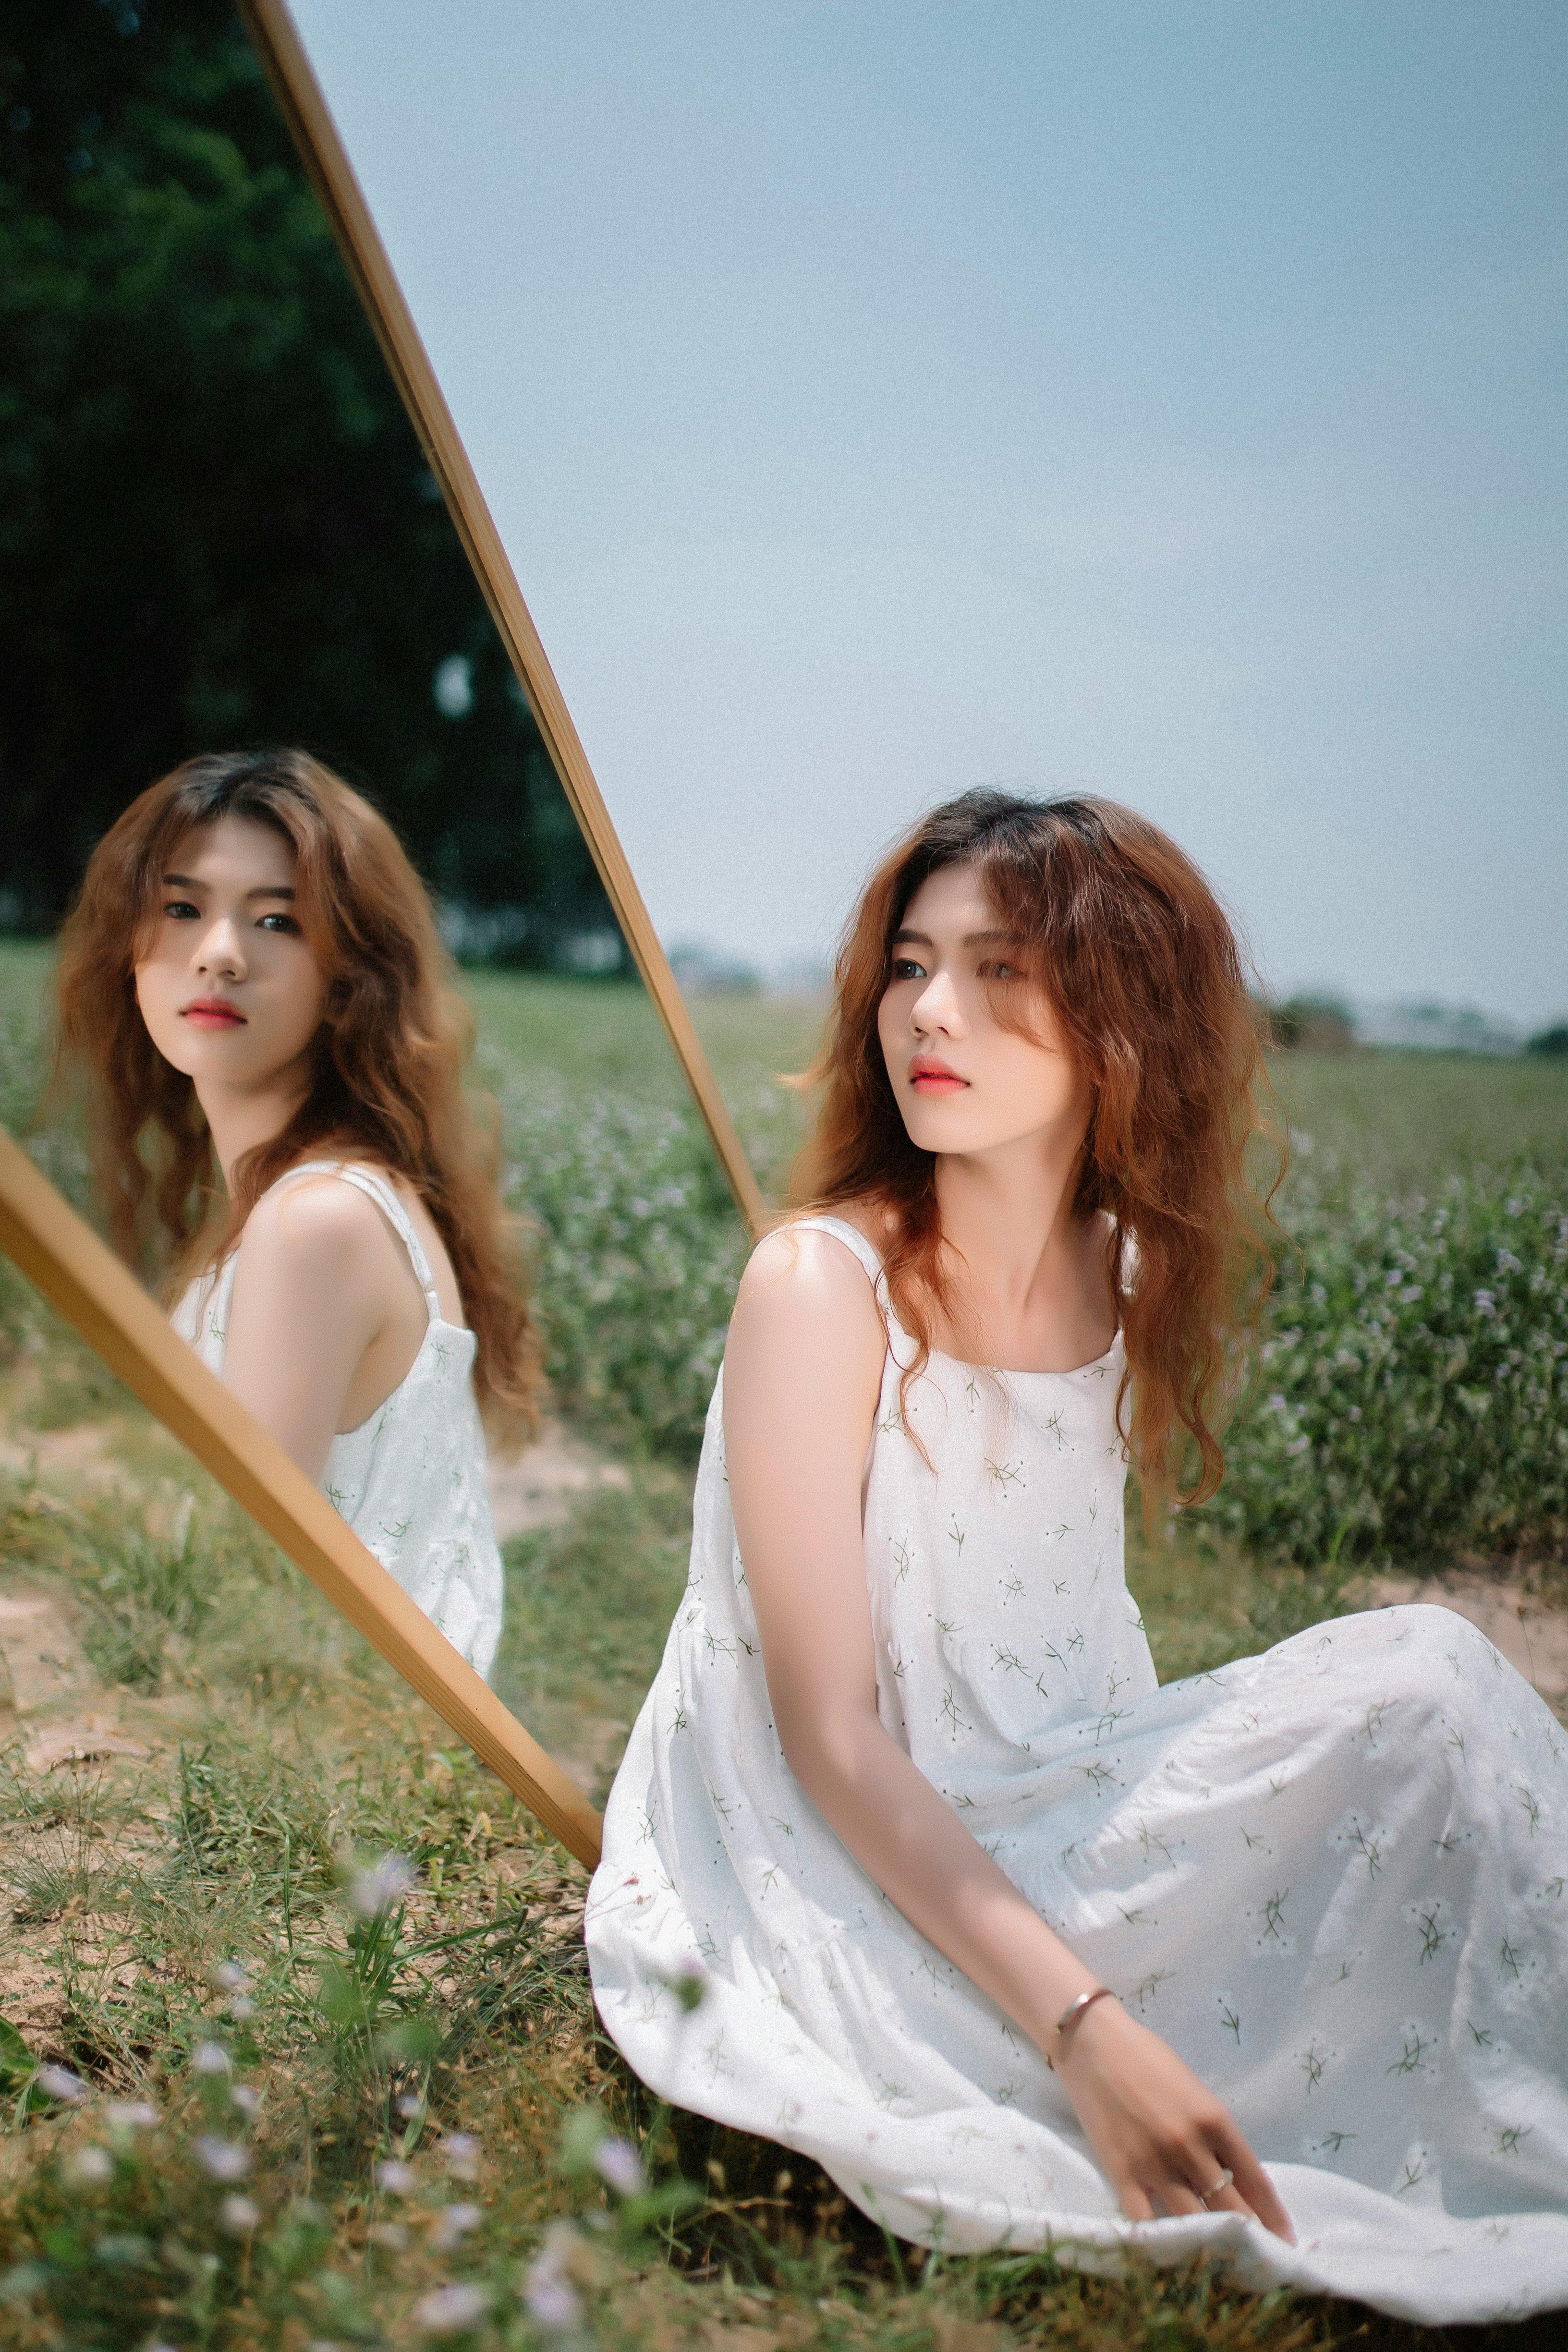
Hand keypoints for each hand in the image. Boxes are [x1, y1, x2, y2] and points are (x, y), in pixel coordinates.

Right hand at [1056, 1997, 1294, 2240]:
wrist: (1093, 2043)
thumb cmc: (1148, 2059)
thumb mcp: (1195, 2091)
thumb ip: (1214, 2133)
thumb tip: (1231, 2175)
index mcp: (1214, 2119)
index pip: (1256, 2179)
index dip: (1274, 2215)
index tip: (1287, 2238)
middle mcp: (1190, 2145)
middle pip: (1231, 2208)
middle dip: (1252, 2238)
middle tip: (1265, 2263)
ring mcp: (1155, 2162)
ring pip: (1193, 2221)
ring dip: (1211, 2245)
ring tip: (1224, 2267)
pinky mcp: (1122, 2172)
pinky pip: (1146, 2221)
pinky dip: (1160, 2243)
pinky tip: (1171, 2258)